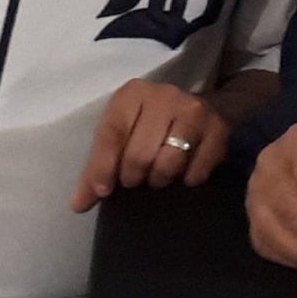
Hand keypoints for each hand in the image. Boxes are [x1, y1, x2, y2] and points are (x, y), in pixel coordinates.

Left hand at [70, 79, 229, 211]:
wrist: (202, 109)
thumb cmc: (150, 124)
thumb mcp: (121, 134)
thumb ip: (98, 167)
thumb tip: (78, 204)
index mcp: (133, 93)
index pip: (112, 134)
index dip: (103, 167)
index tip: (103, 191)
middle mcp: (164, 95)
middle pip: (139, 154)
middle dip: (134, 177)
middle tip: (137, 178)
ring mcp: (193, 109)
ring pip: (168, 163)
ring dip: (160, 180)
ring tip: (158, 176)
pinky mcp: (218, 128)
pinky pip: (196, 171)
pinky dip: (187, 180)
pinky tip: (184, 173)